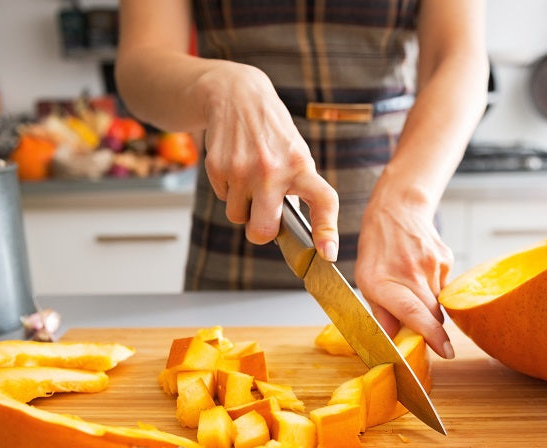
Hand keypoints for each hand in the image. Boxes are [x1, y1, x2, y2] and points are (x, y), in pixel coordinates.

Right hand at [198, 64, 338, 260]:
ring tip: (249, 180)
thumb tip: (294, 231)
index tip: (328, 253)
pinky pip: (224, 199)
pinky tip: (235, 167)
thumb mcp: (296, 153)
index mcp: (300, 165)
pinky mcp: (218, 167)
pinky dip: (229, 190)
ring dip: (243, 207)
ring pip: (238, 218)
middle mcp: (272, 170)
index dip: (327, 231)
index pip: (322, 201)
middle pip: (263, 230)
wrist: (237, 95)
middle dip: (261, 232)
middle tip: (263, 219)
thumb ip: (298, 188)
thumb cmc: (272, 132)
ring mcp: (242, 170)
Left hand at [355, 198, 455, 358]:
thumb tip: (394, 340)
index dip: (431, 335)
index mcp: (382, 282)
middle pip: (432, 314)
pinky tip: (421, 272)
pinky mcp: (445, 259)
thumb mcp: (364, 280)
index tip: (445, 352)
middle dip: (432, 330)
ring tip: (414, 288)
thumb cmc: (377, 248)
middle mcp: (408, 273)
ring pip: (439, 302)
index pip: (413, 313)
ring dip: (429, 306)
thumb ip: (380, 313)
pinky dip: (434, 287)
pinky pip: (443, 286)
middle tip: (430, 336)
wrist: (397, 209)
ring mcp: (430, 264)